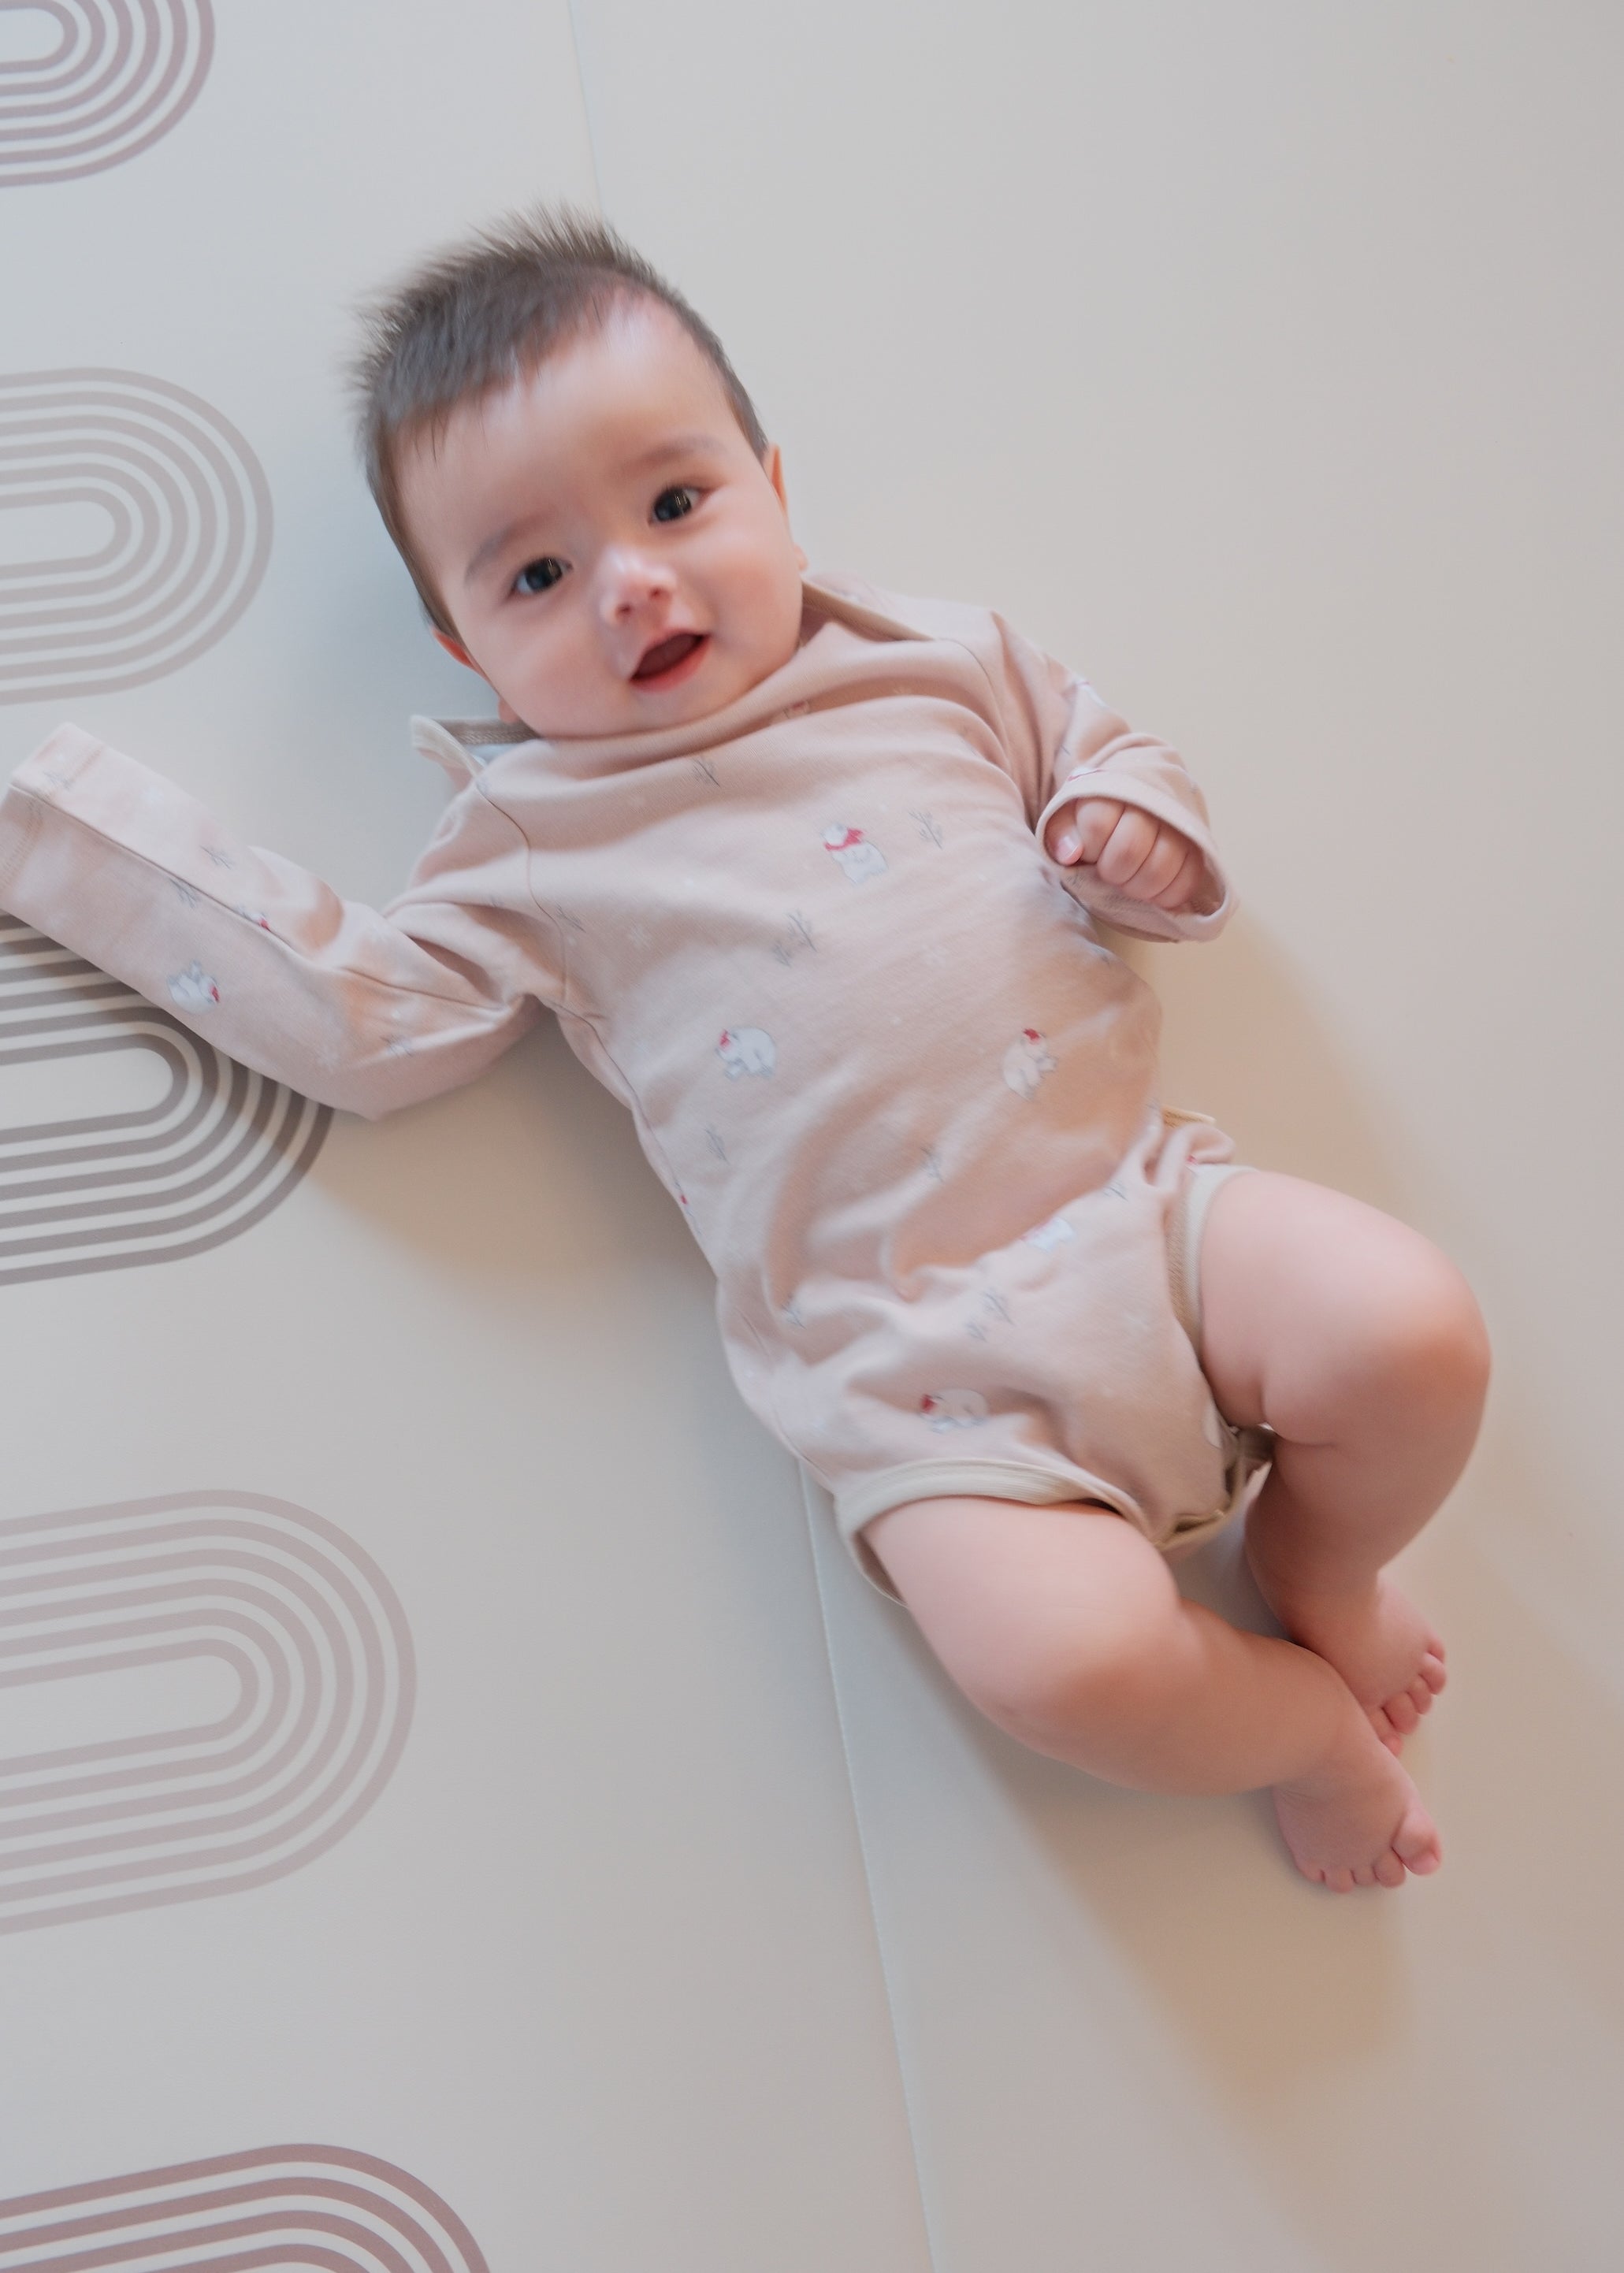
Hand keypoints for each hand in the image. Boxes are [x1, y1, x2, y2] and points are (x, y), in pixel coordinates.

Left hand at [1045, 797, 1205, 912]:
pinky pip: (1187, 881)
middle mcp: (1150, 805)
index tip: (1091, 851)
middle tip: (1110, 872)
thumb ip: (1063, 833)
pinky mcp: (1198, 848)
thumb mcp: (1070, 817)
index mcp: (1113, 792)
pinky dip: (1165, 895)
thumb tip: (1071, 854)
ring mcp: (1178, 825)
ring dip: (1138, 887)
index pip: (1097, 824)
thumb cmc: (1099, 815)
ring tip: (1130, 881)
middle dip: (1113, 871)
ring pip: (1159, 868)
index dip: (1090, 848)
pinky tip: (1151, 890)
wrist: (1142, 795)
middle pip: (1129, 849)